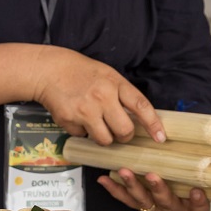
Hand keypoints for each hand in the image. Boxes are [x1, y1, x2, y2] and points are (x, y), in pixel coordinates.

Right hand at [33, 48, 164, 145]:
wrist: (49, 70)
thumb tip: (138, 120)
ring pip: (105, 140)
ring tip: (96, 122)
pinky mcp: (69, 121)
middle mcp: (102, 97)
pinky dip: (82, 131)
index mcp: (115, 83)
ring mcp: (85, 111)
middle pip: (124, 131)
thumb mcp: (108, 75)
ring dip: (103, 137)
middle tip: (120, 132)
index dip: (153, 124)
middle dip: (124, 136)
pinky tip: (77, 117)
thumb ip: (122, 95)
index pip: (141, 106)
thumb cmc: (81, 72)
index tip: (160, 137)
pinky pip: (83, 137)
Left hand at [99, 168, 210, 210]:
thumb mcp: (199, 170)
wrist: (175, 180)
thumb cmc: (190, 173)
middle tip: (152, 175)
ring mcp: (154, 207)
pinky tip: (102, 179)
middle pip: (167, 203)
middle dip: (158, 189)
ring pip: (142, 200)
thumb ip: (204, 161)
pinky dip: (113, 189)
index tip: (196, 191)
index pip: (200, 208)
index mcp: (192, 205)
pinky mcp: (139, 204)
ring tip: (124, 171)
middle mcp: (173, 209)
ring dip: (132, 186)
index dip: (198, 202)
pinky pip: (125, 199)